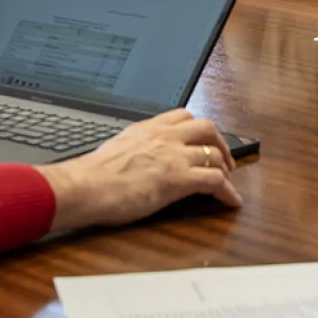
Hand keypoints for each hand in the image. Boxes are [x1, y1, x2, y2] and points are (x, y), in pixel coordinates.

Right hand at [36, 109, 241, 232]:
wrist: (86, 187)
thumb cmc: (92, 175)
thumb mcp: (117, 148)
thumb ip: (135, 146)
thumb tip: (139, 156)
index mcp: (149, 128)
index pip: (184, 116)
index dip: (199, 129)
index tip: (203, 140)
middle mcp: (165, 137)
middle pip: (208, 128)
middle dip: (220, 144)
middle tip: (224, 160)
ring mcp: (174, 156)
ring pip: (215, 154)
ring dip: (226, 169)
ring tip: (227, 183)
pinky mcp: (179, 178)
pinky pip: (215, 181)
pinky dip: (228, 192)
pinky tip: (231, 202)